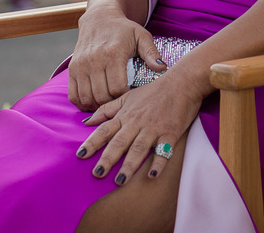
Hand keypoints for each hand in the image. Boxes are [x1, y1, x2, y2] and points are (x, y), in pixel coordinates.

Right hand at [68, 8, 164, 111]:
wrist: (99, 19)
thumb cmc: (124, 30)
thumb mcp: (142, 36)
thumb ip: (151, 53)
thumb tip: (162, 68)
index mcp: (113, 54)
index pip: (117, 88)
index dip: (125, 96)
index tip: (132, 95)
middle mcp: (94, 61)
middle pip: (101, 95)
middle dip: (112, 103)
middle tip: (121, 101)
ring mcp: (81, 66)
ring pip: (86, 98)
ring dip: (97, 106)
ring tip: (108, 103)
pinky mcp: (72, 69)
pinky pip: (73, 95)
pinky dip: (82, 103)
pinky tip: (93, 101)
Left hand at [77, 71, 200, 184]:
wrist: (183, 82)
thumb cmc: (154, 91)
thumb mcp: (128, 97)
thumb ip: (107, 110)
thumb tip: (87, 122)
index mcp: (126, 115)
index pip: (105, 130)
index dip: (93, 142)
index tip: (80, 155)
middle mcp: (137, 123)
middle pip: (120, 142)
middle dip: (108, 158)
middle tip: (97, 174)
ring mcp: (154, 129)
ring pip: (139, 148)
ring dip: (129, 164)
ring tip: (120, 180)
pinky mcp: (170, 133)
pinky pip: (164, 150)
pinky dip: (159, 162)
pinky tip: (152, 174)